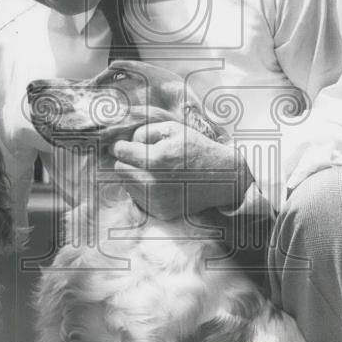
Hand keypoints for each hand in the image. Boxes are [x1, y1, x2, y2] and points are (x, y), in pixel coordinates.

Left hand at [111, 121, 252, 219]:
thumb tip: (125, 142)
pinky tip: (159, 182)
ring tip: (153, 169)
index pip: (121, 152)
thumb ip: (143, 132)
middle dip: (126, 161)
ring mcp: (157, 200)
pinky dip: (143, 189)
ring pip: (126, 184)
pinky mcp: (161, 212)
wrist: (223, 178)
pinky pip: (138, 198)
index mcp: (157, 159)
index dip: (121, 146)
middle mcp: (154, 183)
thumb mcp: (172, 129)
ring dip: (133, 175)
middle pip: (119, 169)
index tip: (125, 145)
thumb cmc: (197, 149)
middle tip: (141, 156)